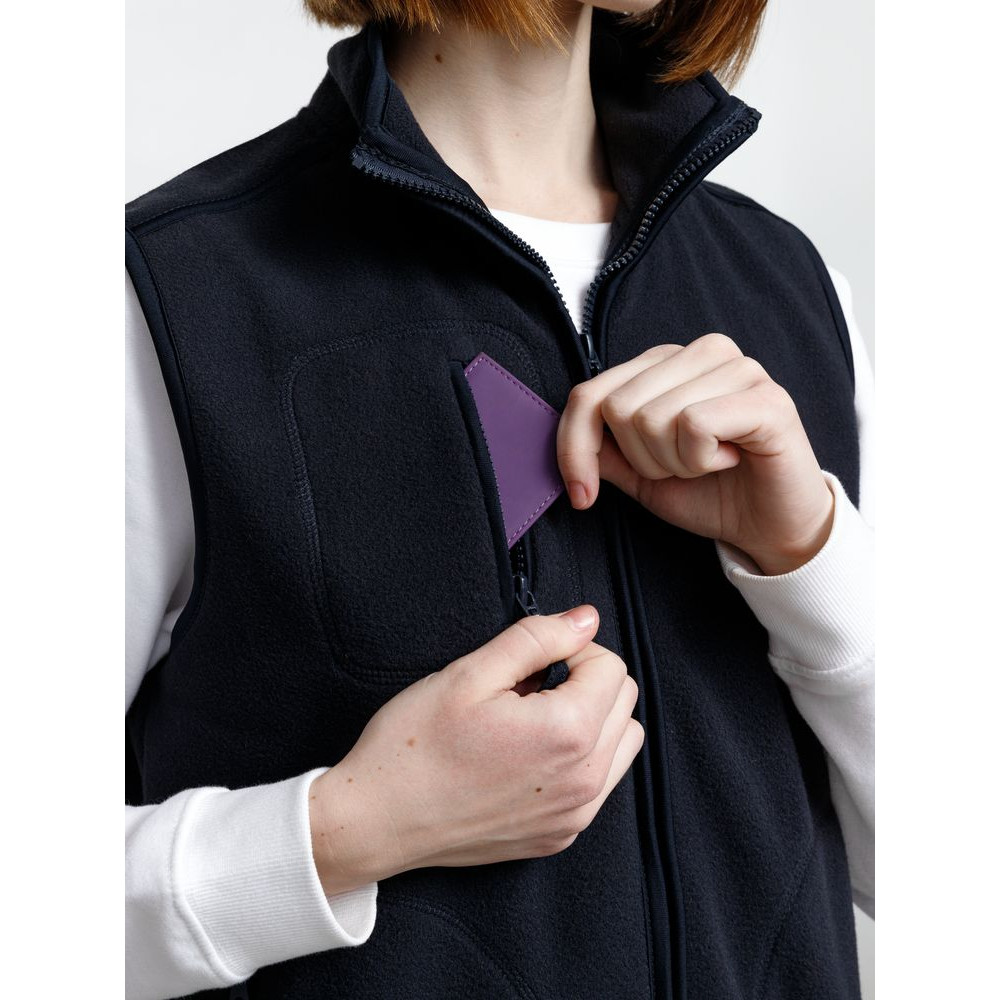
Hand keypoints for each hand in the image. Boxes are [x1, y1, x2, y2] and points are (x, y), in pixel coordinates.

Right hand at [308, 605, 642, 895]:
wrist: (376, 820)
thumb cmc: (413, 746)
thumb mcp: (470, 672)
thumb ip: (537, 638)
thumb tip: (586, 619)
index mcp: (567, 734)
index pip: (611, 667)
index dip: (571, 649)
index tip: (531, 660)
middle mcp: (584, 781)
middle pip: (624, 703)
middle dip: (585, 680)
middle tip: (528, 685)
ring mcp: (574, 815)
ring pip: (621, 744)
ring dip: (593, 719)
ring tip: (534, 717)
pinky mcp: (560, 836)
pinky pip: (599, 784)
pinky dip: (581, 759)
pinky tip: (530, 753)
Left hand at [557, 334, 834, 574]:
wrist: (770, 528)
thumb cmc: (709, 493)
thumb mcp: (639, 474)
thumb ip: (602, 450)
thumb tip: (566, 438)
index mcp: (667, 361)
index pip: (589, 393)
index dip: (574, 449)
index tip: (582, 496)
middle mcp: (702, 352)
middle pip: (619, 408)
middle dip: (641, 460)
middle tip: (682, 469)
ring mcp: (739, 368)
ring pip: (654, 417)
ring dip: (674, 463)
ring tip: (709, 463)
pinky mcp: (767, 398)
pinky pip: (695, 425)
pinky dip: (701, 459)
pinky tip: (730, 459)